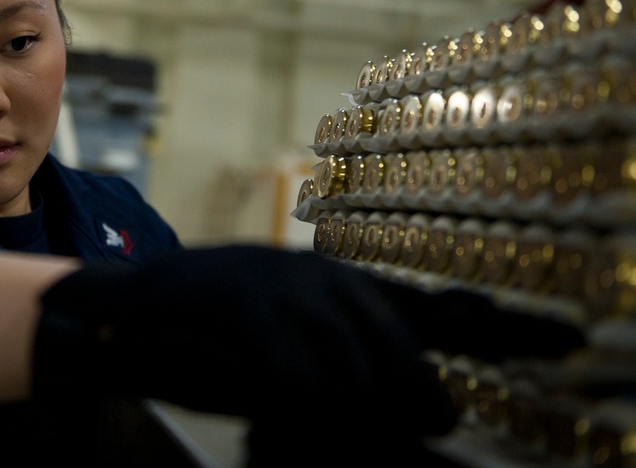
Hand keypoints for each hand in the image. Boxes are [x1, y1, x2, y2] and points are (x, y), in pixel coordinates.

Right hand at [33, 245, 584, 450]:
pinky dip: (293, 421)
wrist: (132, 310)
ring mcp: (292, 293)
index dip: (507, 325)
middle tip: (388, 421)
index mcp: (345, 287)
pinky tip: (269, 421)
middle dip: (410, 407)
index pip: (438, 307)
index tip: (571, 338)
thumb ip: (360, 361)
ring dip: (334, 423)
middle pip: (405, 364)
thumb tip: (432, 404)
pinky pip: (304, 393)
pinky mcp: (253, 316)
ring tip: (294, 422)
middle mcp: (330, 281)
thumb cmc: (218, 335)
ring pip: (356, 385)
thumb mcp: (298, 343)